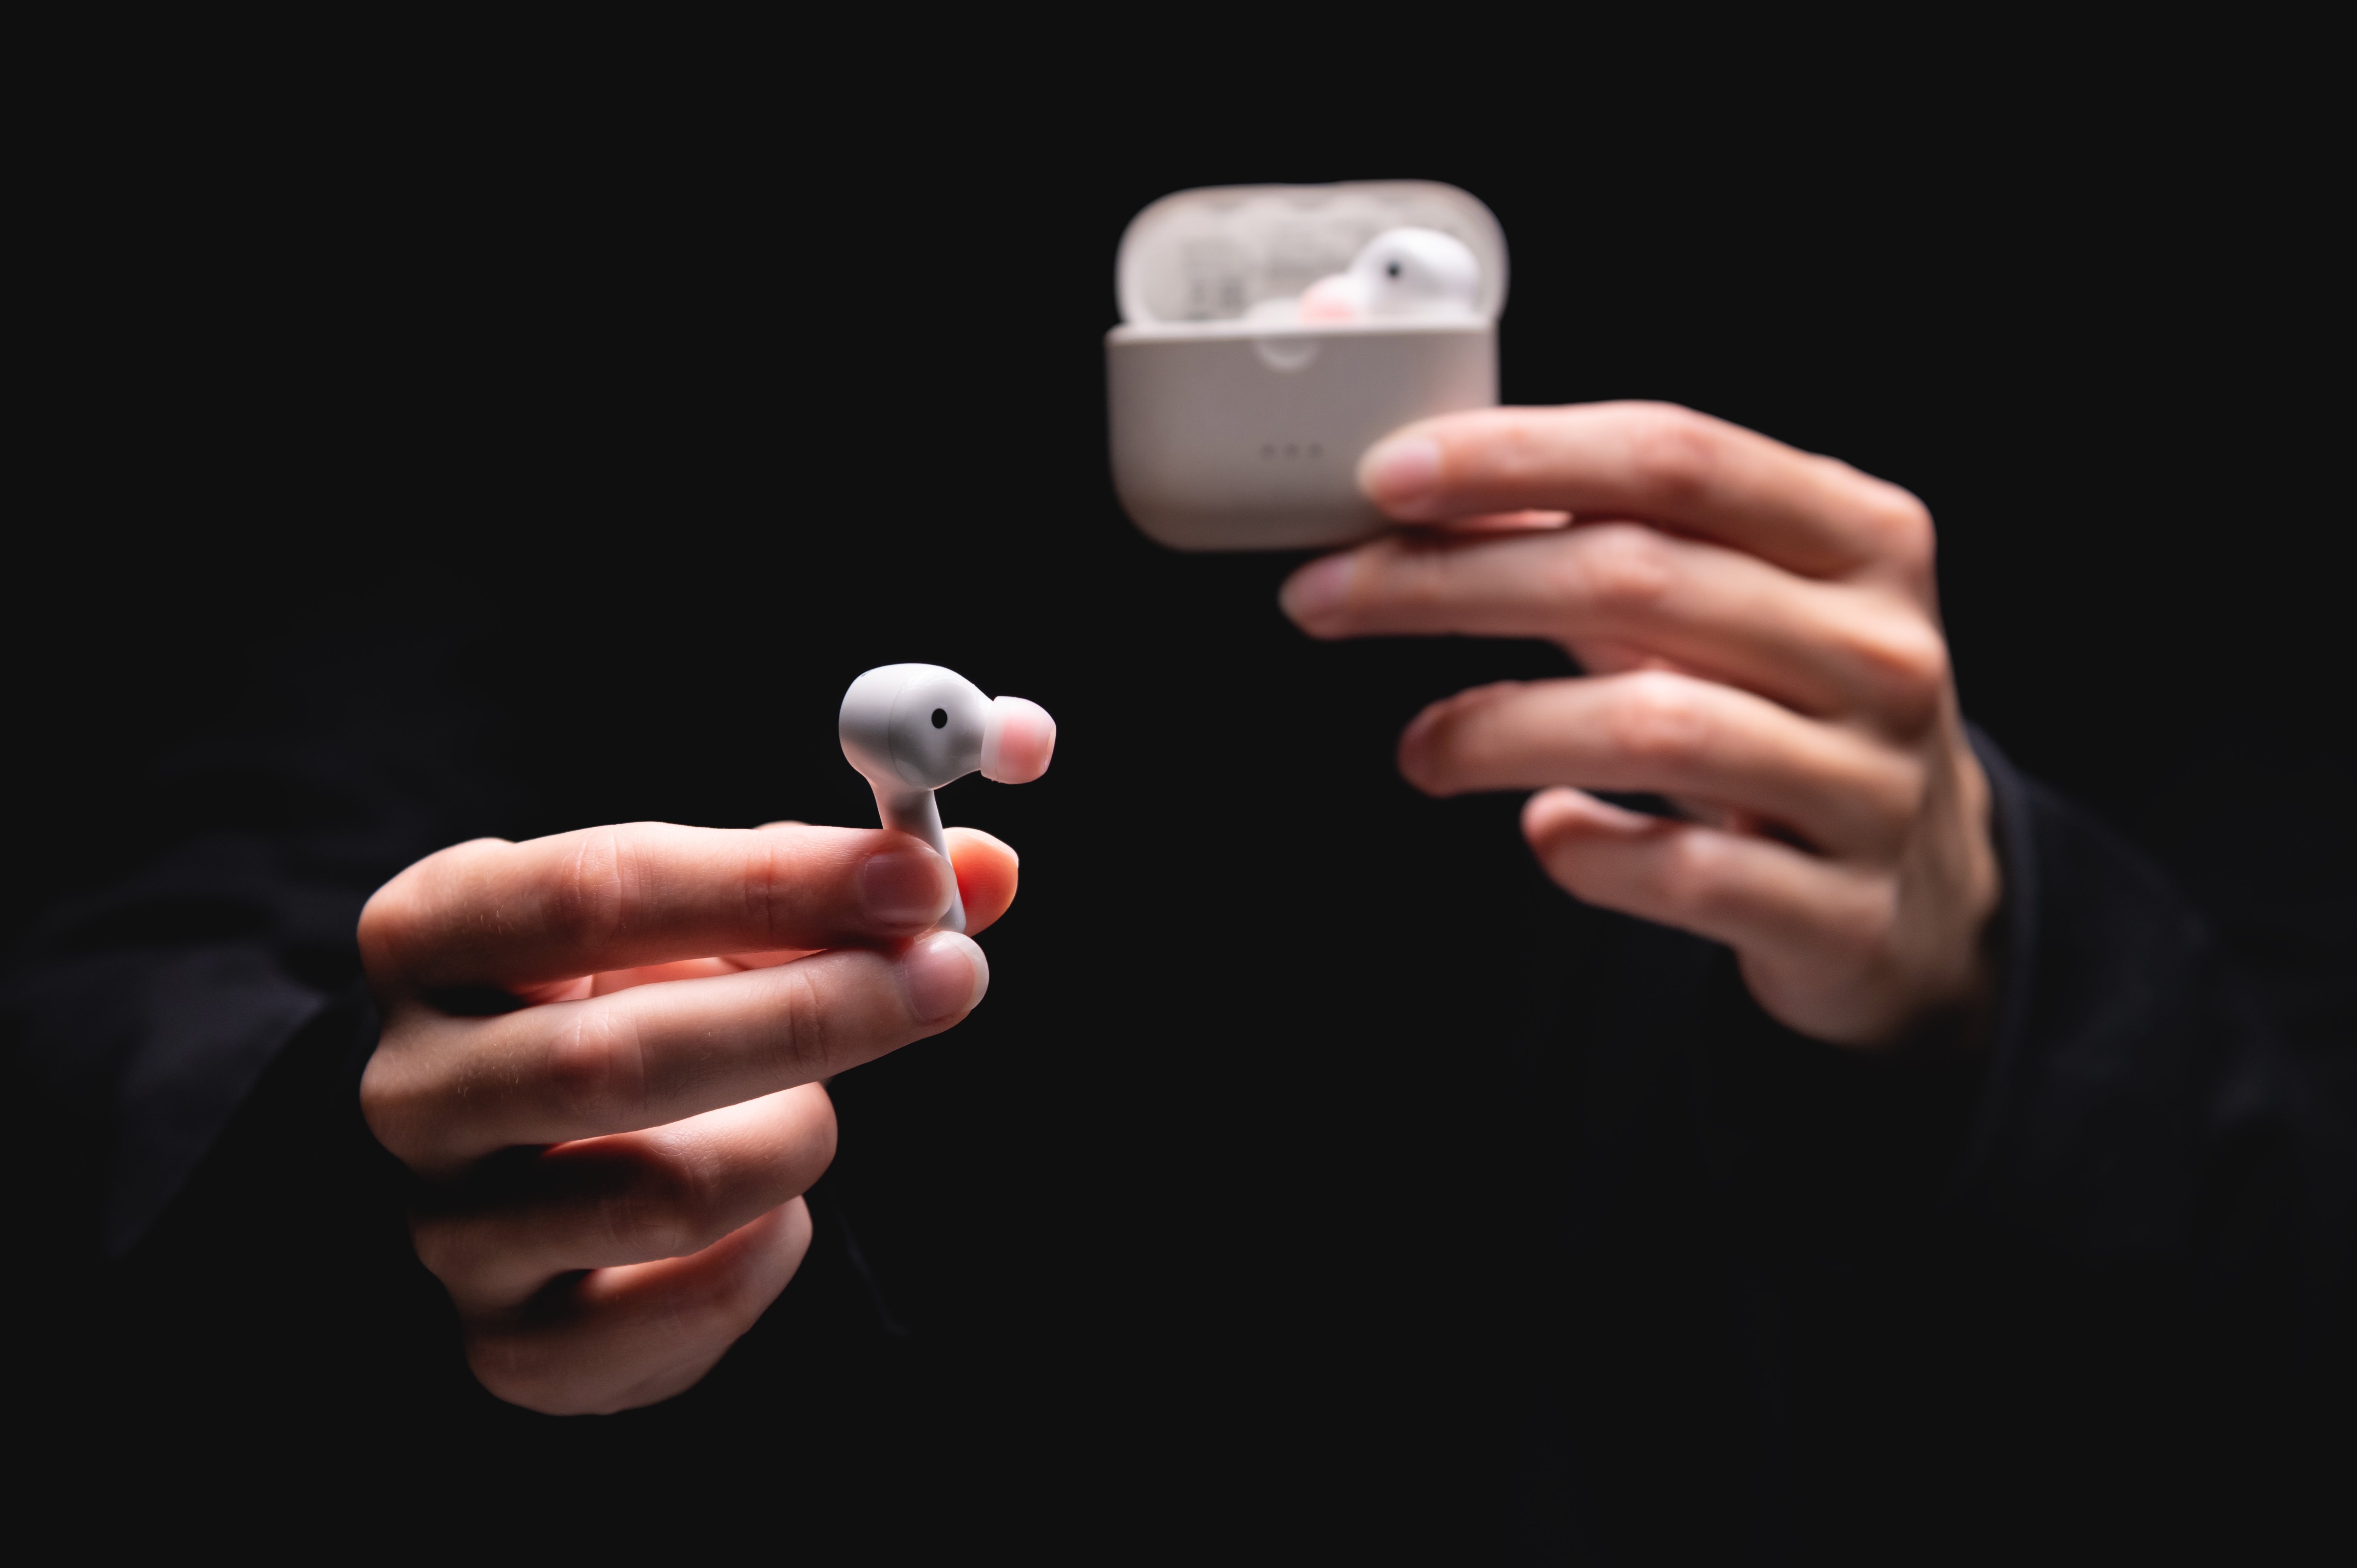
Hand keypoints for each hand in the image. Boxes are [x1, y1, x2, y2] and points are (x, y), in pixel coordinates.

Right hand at [358, 821, 1016, 1412]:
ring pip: (661, 1191)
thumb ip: (843, 893)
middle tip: (947, 977)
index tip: (914, 877)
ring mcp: (449, 1225)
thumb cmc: (643, 1001)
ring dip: (791, 1138)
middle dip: (810, 1014)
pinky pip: (676, 1306)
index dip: (769, 882)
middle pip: (615, 1055)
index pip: (596, 891)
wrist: (551, 1160)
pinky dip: (767, 1250)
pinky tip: (773, 1210)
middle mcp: (412, 1085)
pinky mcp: (512, 1342)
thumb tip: (989, 871)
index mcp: (436, 933)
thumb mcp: (721, 922)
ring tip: (817, 1111)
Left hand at [1281, 402, 1998, 1048]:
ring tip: (1419, 749)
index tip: (1387, 476)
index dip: (1518, 455)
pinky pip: (1685, 874)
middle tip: (1326, 599)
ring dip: (1494, 730)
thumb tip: (1418, 474)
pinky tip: (1547, 832)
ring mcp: (1870, 784)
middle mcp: (1879, 649)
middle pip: (1636, 578)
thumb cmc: (1786, 713)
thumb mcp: (1726, 602)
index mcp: (1858, 535)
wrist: (1919, 896)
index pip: (1672, 454)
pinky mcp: (1842, 910)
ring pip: (1651, 727)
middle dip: (1450, 582)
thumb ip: (1598, 532)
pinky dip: (1588, 852)